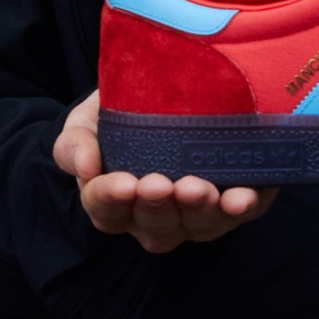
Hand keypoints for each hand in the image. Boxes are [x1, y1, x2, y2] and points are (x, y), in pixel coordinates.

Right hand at [54, 90, 280, 253]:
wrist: (173, 92)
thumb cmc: (121, 113)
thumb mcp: (89, 121)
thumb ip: (75, 144)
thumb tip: (85, 167)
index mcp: (117, 201)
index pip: (107, 210)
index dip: (111, 200)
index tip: (122, 184)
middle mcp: (158, 217)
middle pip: (155, 227)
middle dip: (158, 207)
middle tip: (160, 184)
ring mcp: (197, 214)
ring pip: (197, 226)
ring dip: (199, 210)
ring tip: (199, 188)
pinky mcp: (235, 201)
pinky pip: (242, 213)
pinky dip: (243, 207)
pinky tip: (242, 197)